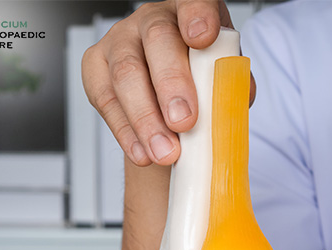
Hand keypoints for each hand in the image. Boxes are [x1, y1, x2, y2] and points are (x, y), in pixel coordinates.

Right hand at [82, 0, 254, 166]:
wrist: (168, 101)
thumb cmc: (200, 81)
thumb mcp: (223, 79)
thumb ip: (231, 86)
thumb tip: (236, 101)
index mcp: (190, 13)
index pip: (195, 3)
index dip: (198, 17)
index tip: (204, 38)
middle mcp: (153, 19)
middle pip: (158, 41)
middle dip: (171, 85)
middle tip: (185, 122)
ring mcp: (120, 40)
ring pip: (126, 74)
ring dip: (147, 119)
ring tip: (165, 152)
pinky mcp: (95, 68)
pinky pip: (105, 100)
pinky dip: (126, 132)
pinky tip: (143, 152)